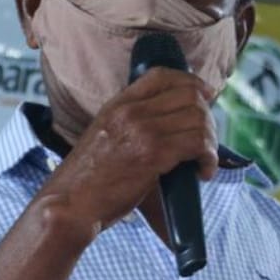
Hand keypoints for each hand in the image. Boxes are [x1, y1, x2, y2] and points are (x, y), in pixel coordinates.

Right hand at [45, 67, 217, 231]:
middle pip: (189, 96)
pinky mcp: (152, 154)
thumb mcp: (102, 137)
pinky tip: (202, 172)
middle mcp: (129, 112)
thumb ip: (128, 124)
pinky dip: (208, 159)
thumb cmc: (87, 180)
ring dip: (210, 142)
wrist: (70, 204)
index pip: (162, 75)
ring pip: (198, 120)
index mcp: (116, 105)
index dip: (191, 82)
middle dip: (207, 118)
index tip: (205, 97)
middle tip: (204, 143)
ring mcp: (141, 131)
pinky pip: (198, 145)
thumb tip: (167, 124)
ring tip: (203, 161)